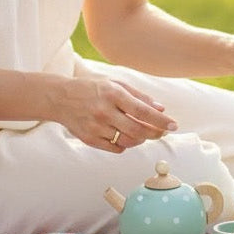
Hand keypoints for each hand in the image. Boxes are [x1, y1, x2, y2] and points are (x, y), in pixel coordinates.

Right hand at [57, 77, 176, 153]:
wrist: (60, 98)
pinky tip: (125, 136)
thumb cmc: (92, 88)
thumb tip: (161, 108)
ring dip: (141, 139)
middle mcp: (104, 111)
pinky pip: (116, 148)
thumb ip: (139, 96)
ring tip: (143, 133)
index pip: (143, 111)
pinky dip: (125, 145)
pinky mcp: (89, 139)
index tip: (174, 126)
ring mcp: (96, 127)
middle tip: (162, 132)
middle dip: (155, 133)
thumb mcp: (115, 84)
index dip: (161, 120)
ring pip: (128, 141)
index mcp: (113, 94)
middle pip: (138, 130)